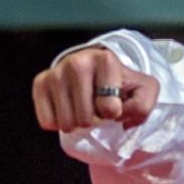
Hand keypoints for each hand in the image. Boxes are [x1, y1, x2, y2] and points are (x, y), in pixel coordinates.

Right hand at [31, 44, 157, 133]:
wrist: (94, 71)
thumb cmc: (118, 84)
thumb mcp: (143, 91)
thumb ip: (142, 105)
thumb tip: (118, 114)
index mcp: (105, 60)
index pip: (109, 109)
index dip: (114, 114)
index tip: (113, 102)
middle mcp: (78, 62)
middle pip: (86, 119)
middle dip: (94, 120)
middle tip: (96, 107)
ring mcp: (56, 72)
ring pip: (66, 123)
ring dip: (77, 123)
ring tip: (82, 107)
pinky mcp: (40, 83)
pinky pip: (48, 122)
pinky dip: (59, 123)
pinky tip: (67, 108)